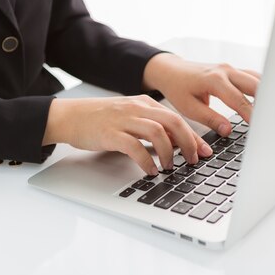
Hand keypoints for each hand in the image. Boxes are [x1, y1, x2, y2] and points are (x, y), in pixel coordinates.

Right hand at [43, 95, 212, 174]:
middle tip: (193, 160)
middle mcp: (137, 108)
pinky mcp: (110, 134)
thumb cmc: (100, 119)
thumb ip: (151, 126)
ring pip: (157, 132)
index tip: (205, 151)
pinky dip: (146, 160)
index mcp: (144, 103)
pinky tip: (150, 170)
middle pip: (173, 122)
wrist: (70, 116)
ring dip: (169, 153)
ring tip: (170, 167)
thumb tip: (176, 144)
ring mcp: (123, 120)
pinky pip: (135, 147)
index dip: (194, 136)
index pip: (176, 118)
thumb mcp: (130, 117)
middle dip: (188, 142)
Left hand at [143, 53, 260, 135]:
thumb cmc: (178, 89)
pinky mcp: (234, 71)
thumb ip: (209, 119)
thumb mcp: (189, 108)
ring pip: (258, 79)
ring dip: (268, 94)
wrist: (172, 71)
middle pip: (255, 86)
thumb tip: (228, 130)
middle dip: (267, 102)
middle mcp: (226, 71)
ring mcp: (231, 69)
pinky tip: (270, 101)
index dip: (252, 115)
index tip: (261, 127)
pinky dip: (263, 88)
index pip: (239, 100)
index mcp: (214, 80)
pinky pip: (253, 77)